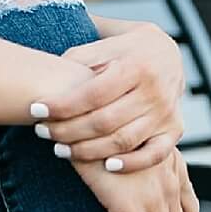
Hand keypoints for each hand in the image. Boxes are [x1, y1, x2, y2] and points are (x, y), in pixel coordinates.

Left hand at [31, 25, 185, 170]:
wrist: (166, 53)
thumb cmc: (123, 51)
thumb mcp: (103, 45)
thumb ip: (78, 60)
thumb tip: (46, 77)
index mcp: (135, 66)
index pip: (92, 94)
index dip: (62, 106)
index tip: (35, 111)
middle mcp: (154, 91)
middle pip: (104, 121)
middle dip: (67, 130)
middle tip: (42, 132)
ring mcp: (166, 112)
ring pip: (123, 141)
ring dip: (88, 151)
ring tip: (60, 150)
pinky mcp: (175, 129)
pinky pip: (155, 154)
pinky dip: (132, 163)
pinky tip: (107, 167)